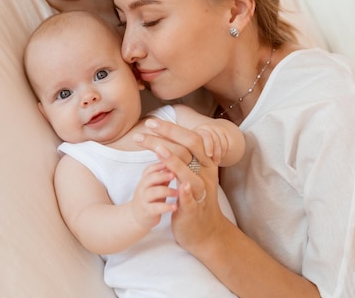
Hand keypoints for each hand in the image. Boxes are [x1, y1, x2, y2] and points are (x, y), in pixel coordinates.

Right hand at [131, 162, 177, 230]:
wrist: (136, 217)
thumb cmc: (149, 199)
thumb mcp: (155, 186)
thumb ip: (162, 177)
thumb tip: (173, 164)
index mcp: (145, 180)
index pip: (150, 169)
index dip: (159, 165)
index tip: (171, 162)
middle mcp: (142, 188)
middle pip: (150, 178)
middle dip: (162, 175)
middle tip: (174, 175)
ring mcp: (143, 200)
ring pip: (153, 192)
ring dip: (167, 191)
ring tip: (178, 193)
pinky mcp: (147, 211)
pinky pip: (156, 208)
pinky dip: (166, 207)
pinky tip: (175, 207)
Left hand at [134, 119, 228, 251]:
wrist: (207, 232)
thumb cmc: (195, 200)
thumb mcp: (193, 175)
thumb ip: (184, 158)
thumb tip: (167, 138)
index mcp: (205, 164)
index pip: (191, 138)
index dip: (172, 129)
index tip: (152, 122)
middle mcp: (205, 174)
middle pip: (191, 148)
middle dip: (169, 135)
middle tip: (148, 127)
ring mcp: (201, 192)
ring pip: (190, 174)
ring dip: (174, 161)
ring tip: (159, 149)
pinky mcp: (194, 210)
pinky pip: (191, 199)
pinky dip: (185, 192)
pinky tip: (179, 185)